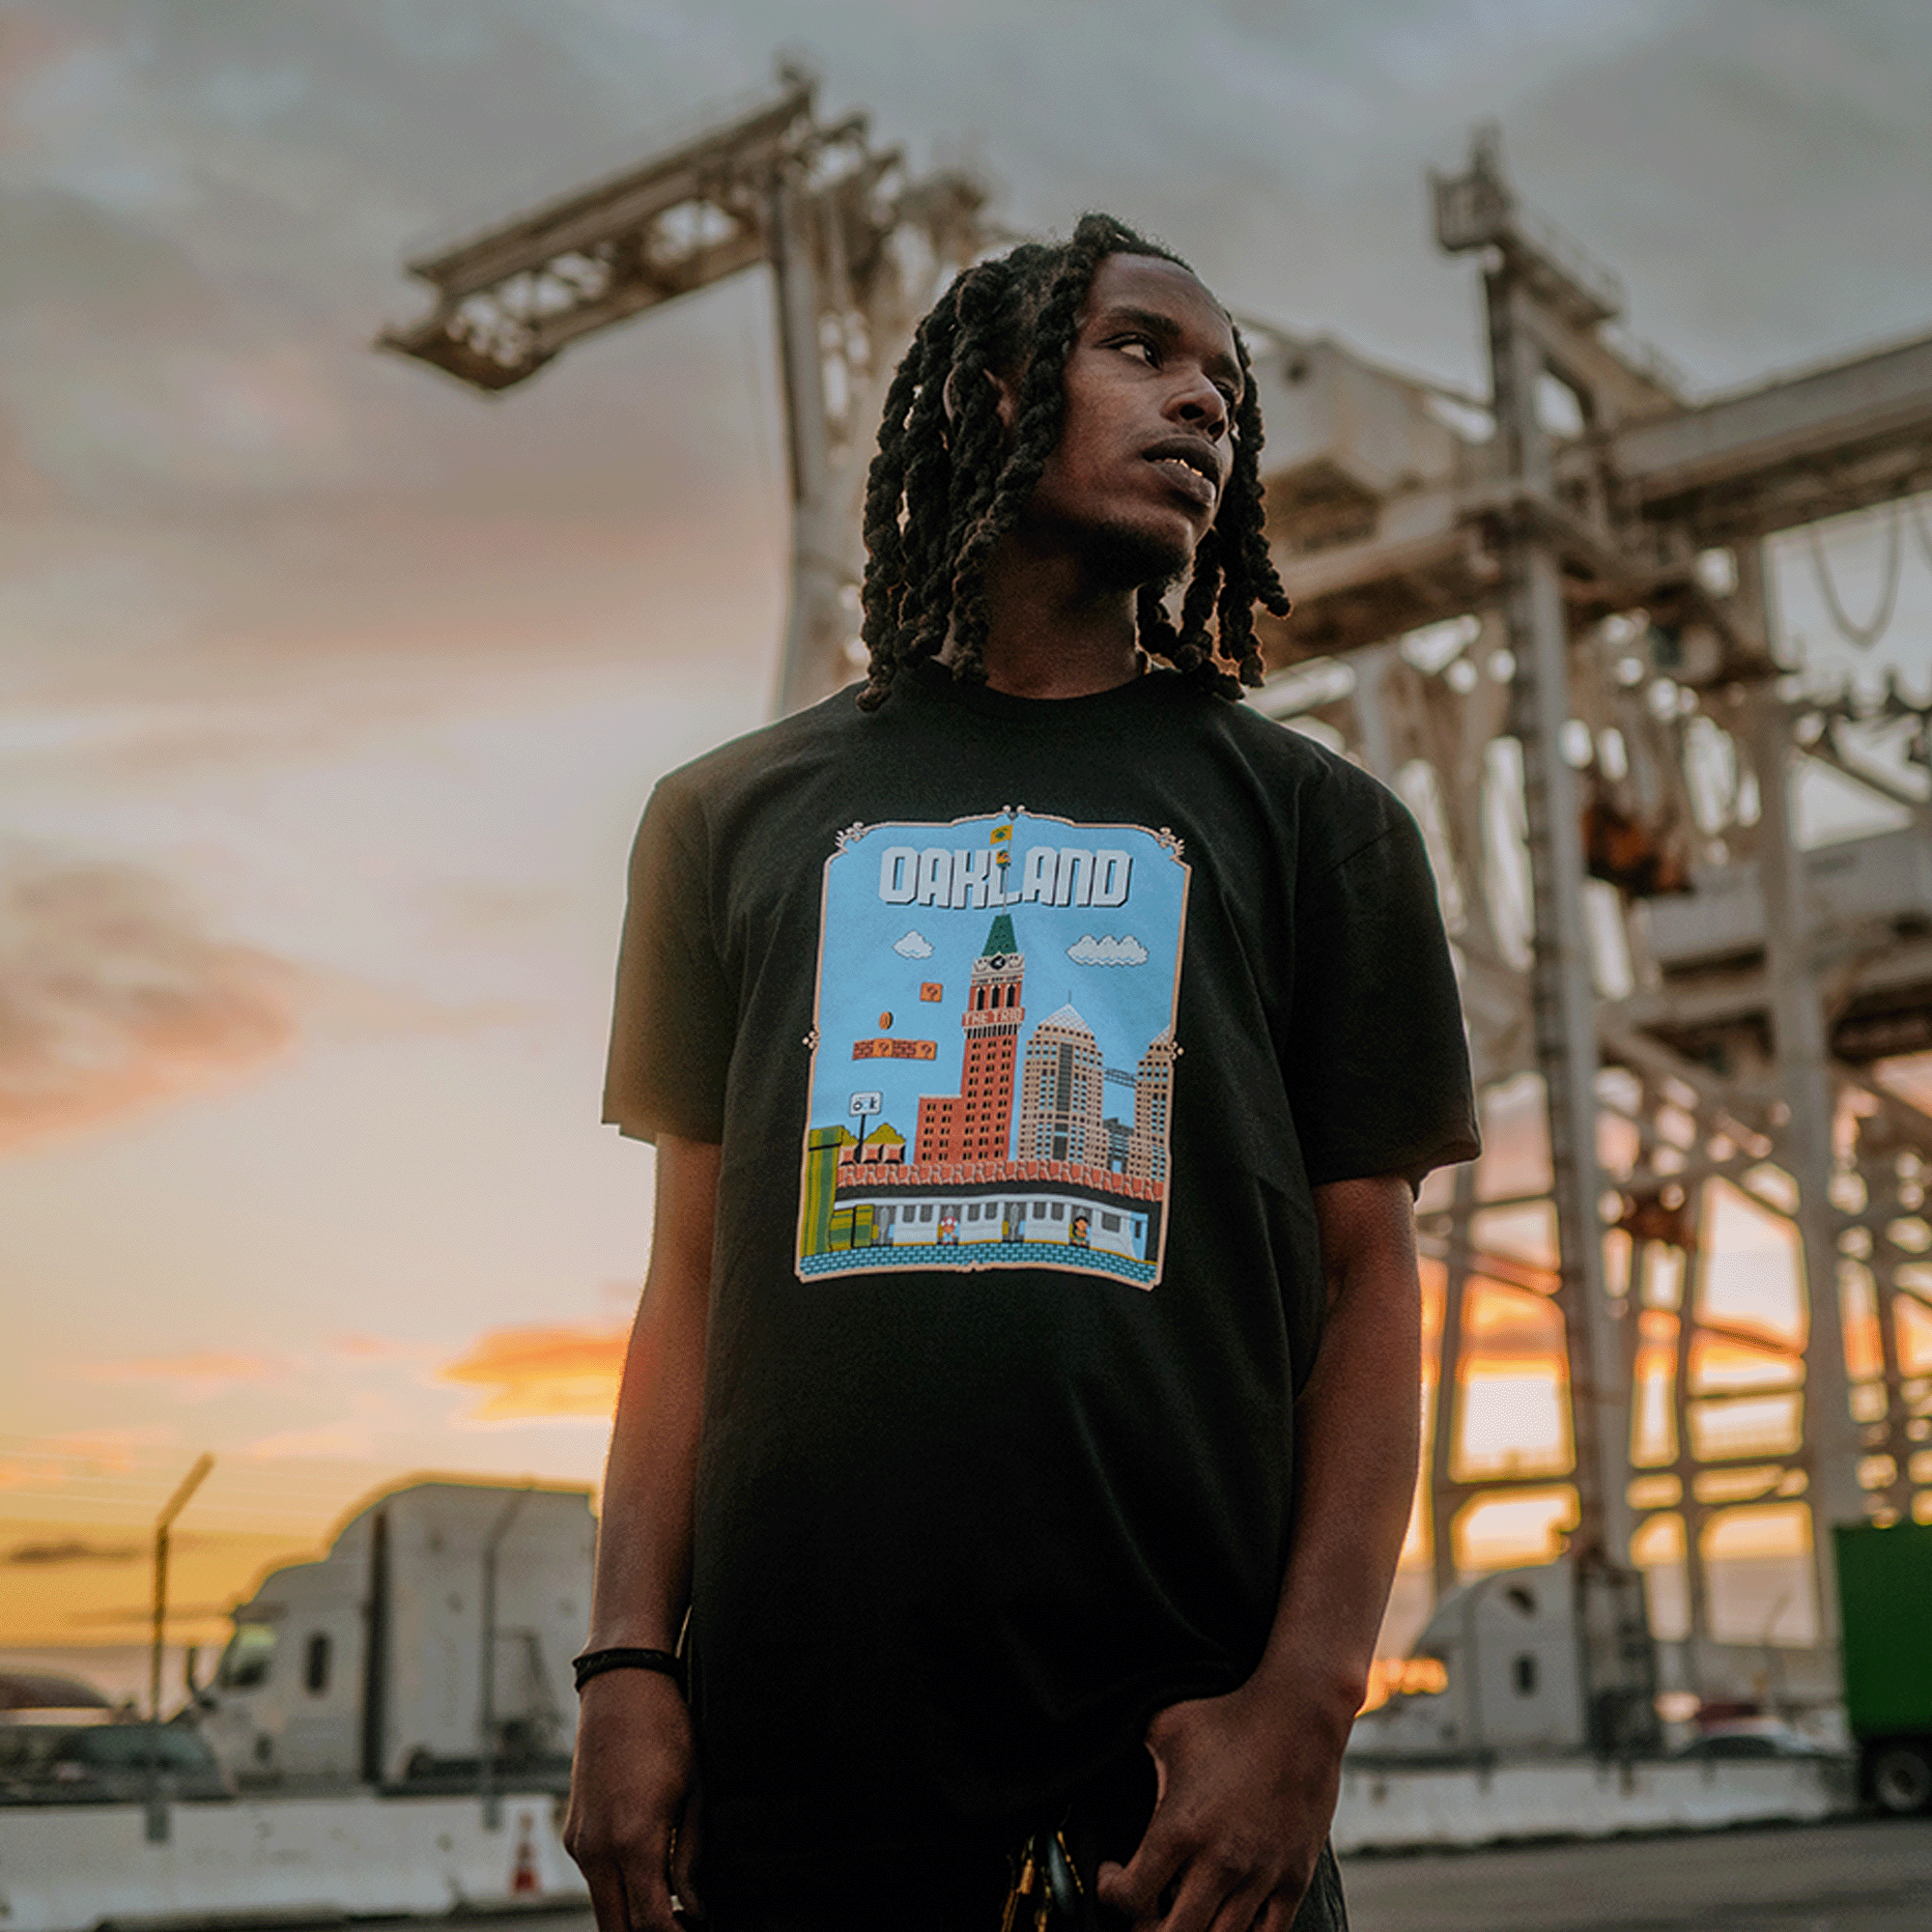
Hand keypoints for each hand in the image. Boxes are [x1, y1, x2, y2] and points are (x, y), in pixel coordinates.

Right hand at [563, 1669, 702, 1929]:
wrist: (620, 1685)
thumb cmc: (666, 1730)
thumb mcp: (693, 1792)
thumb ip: (690, 1858)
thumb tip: (693, 1909)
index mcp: (633, 1842)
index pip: (649, 1924)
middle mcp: (597, 1850)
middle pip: (617, 1930)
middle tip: (682, 1924)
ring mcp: (579, 1842)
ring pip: (603, 1908)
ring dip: (632, 1917)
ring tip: (673, 1906)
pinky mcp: (573, 1832)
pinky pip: (595, 1879)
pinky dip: (619, 1890)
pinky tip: (650, 1876)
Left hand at [1094, 1675, 1348, 1931]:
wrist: (1298, 1714)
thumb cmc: (1228, 1715)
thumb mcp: (1165, 1726)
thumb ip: (1130, 1747)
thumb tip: (1100, 1747)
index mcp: (1180, 1827)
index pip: (1131, 1897)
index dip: (1111, 1892)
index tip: (1111, 1875)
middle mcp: (1219, 1860)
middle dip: (1148, 1930)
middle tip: (1144, 1910)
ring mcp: (1261, 1874)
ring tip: (1183, 1910)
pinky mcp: (1294, 1878)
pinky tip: (1228, 1914)